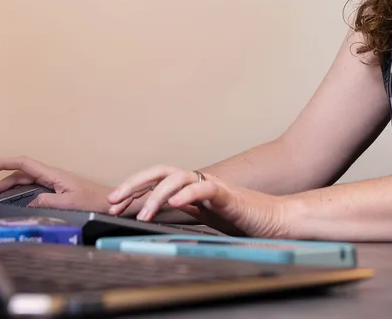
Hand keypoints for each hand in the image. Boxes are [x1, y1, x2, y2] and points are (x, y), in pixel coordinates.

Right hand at [0, 156, 111, 210]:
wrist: (110, 203)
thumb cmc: (94, 202)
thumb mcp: (69, 204)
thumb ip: (47, 202)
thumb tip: (28, 202)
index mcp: (53, 174)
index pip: (23, 164)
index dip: (3, 163)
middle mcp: (51, 176)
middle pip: (20, 174)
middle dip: (0, 181)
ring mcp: (53, 182)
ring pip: (25, 181)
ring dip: (8, 188)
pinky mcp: (56, 189)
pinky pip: (32, 187)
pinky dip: (19, 192)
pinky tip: (13, 200)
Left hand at [106, 165, 291, 237]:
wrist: (277, 220)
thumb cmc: (245, 219)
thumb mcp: (207, 217)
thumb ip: (188, 209)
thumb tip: (164, 208)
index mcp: (192, 187)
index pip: (156, 181)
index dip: (134, 189)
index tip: (115, 204)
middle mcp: (199, 181)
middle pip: (160, 172)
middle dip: (134, 184)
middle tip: (114, 201)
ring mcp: (213, 185)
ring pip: (177, 177)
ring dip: (156, 194)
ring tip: (142, 213)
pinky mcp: (228, 195)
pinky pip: (204, 189)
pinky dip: (187, 194)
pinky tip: (174, 203)